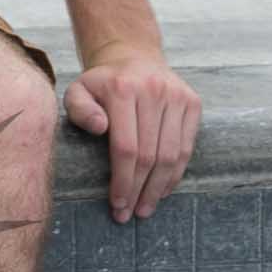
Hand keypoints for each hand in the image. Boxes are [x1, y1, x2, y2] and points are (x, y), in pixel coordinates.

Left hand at [65, 45, 200, 220]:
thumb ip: (79, 109)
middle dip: (139, 190)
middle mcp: (153, 90)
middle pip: (149, 155)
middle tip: (129, 214)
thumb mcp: (78, 91)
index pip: (125, 147)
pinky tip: (163, 190)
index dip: (122, 181)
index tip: (116, 204)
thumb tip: (99, 127)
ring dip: (159, 188)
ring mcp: (176, 95)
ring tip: (146, 208)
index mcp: (122, 89)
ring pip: (171, 155)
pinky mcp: (193, 102)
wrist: (132, 57)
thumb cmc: (101, 85)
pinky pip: (186, 147)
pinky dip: (176, 173)